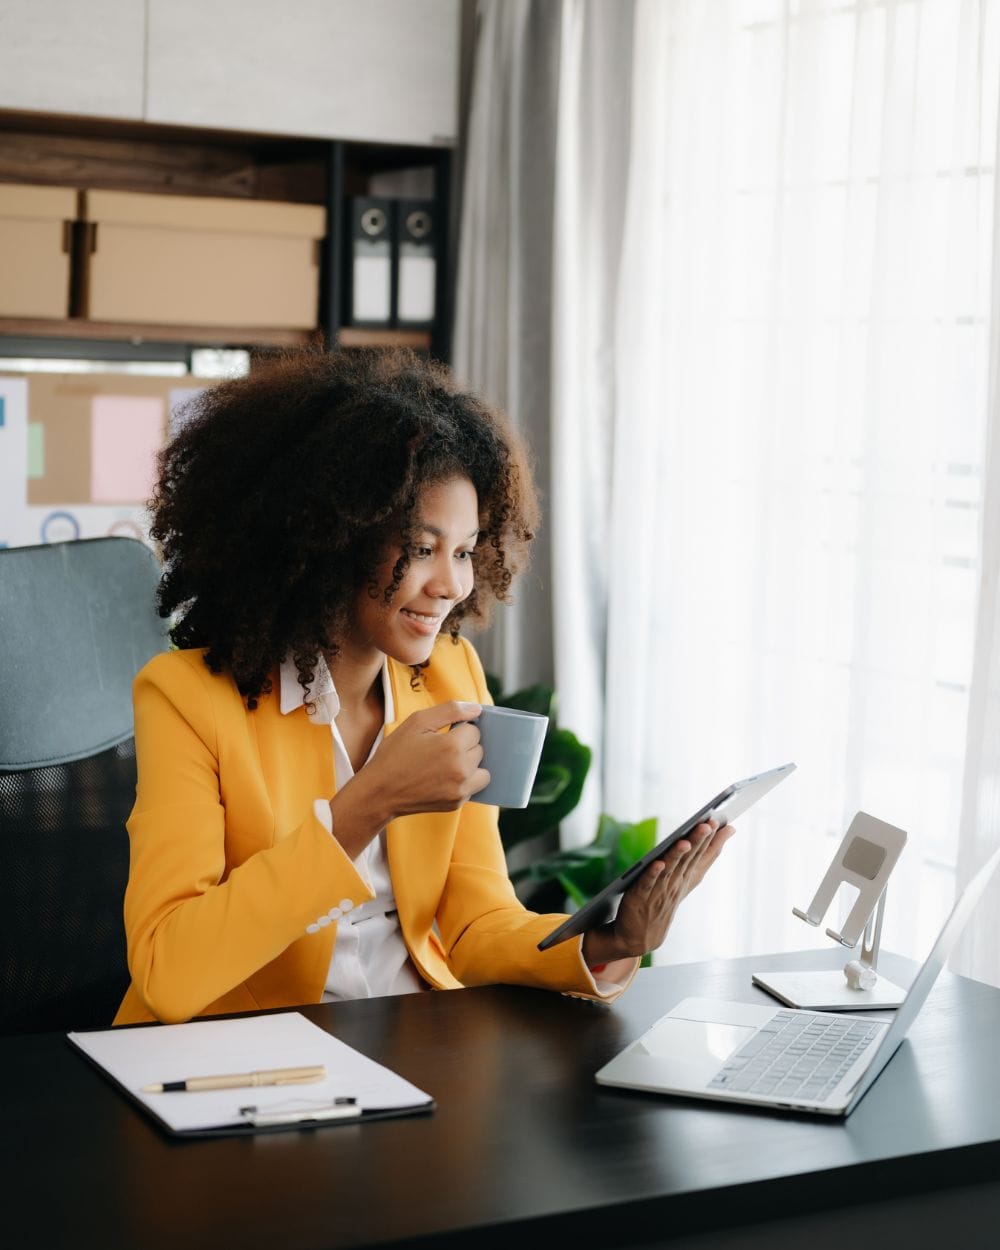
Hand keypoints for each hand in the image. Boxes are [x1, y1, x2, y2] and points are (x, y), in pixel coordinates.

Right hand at [328, 702, 488, 856]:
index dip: (458, 730)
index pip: (474, 730)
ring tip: (446, 765)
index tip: (442, 736)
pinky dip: (464, 782)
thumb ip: (450, 710)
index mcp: (452, 746)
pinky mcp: (457, 803)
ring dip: (470, 765)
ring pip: (482, 769)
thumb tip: (477, 709)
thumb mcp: (417, 722)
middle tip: (439, 751)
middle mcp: (461, 769)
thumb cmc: (395, 754)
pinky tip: (444, 779)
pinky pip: (473, 787)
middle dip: (464, 747)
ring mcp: (460, 789)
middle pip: (479, 749)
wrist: (380, 792)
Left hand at [581, 821, 734, 967]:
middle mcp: (675, 884)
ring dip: (678, 855)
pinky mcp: (639, 898)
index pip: (702, 856)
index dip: (712, 840)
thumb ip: (701, 858)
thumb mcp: (684, 881)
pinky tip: (658, 863)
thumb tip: (724, 834)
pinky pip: (647, 884)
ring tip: (685, 840)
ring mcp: (658, 892)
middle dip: (699, 841)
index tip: (723, 822)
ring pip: (670, 869)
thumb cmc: (663, 902)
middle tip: (708, 823)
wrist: (640, 937)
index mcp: (686, 879)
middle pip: (689, 859)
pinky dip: (652, 874)